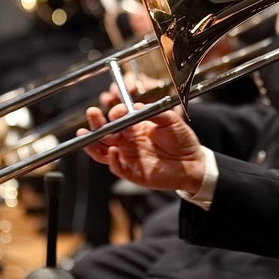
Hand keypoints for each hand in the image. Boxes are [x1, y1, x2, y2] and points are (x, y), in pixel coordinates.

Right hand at [78, 103, 204, 193]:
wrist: (193, 161)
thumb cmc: (181, 139)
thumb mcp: (170, 120)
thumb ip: (154, 113)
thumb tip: (137, 106)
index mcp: (136, 127)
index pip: (118, 119)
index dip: (115, 113)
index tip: (118, 110)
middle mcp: (128, 141)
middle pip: (105, 133)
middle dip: (97, 123)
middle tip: (92, 113)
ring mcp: (128, 157)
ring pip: (104, 151)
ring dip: (94, 142)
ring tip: (85, 133)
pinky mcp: (132, 172)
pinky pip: (116, 167)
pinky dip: (112, 160)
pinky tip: (113, 150)